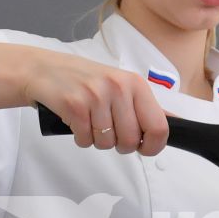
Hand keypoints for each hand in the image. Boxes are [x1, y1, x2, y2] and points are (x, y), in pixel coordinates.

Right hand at [26, 49, 169, 155]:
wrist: (43, 69)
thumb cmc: (84, 79)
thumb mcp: (120, 85)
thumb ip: (146, 106)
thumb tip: (175, 121)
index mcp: (135, 84)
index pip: (159, 127)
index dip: (153, 146)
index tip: (144, 147)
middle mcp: (118, 87)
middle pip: (131, 141)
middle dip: (119, 144)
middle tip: (108, 130)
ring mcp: (96, 95)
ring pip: (107, 143)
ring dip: (97, 140)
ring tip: (89, 121)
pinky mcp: (74, 105)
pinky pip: (85, 140)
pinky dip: (80, 138)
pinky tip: (76, 121)